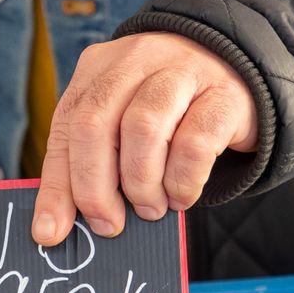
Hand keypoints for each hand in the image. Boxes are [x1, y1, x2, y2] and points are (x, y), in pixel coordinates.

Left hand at [32, 32, 258, 245]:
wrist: (241, 71)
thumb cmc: (169, 114)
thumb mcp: (122, 128)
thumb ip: (89, 164)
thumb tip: (54, 227)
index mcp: (98, 69)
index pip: (66, 128)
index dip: (57, 185)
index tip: (52, 231)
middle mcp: (135, 61)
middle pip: (96, 123)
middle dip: (95, 187)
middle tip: (109, 224)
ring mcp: (182, 71)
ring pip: (143, 127)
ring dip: (141, 183)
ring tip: (150, 209)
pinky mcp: (224, 95)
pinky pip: (195, 142)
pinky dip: (182, 180)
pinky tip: (181, 196)